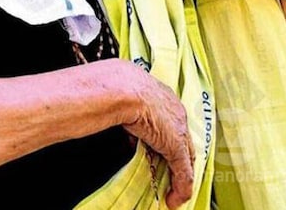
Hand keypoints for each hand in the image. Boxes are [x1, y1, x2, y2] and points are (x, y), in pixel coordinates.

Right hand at [109, 60, 193, 208]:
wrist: (120, 87)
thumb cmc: (111, 86)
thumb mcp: (117, 95)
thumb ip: (119, 107)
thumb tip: (103, 114)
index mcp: (159, 93)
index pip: (168, 119)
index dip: (164, 136)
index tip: (155, 150)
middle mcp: (173, 108)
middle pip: (180, 138)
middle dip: (175, 157)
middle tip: (167, 174)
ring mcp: (176, 128)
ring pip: (183, 155)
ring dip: (177, 174)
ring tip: (171, 189)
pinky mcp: (176, 146)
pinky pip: (183, 171)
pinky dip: (180, 186)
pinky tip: (174, 198)